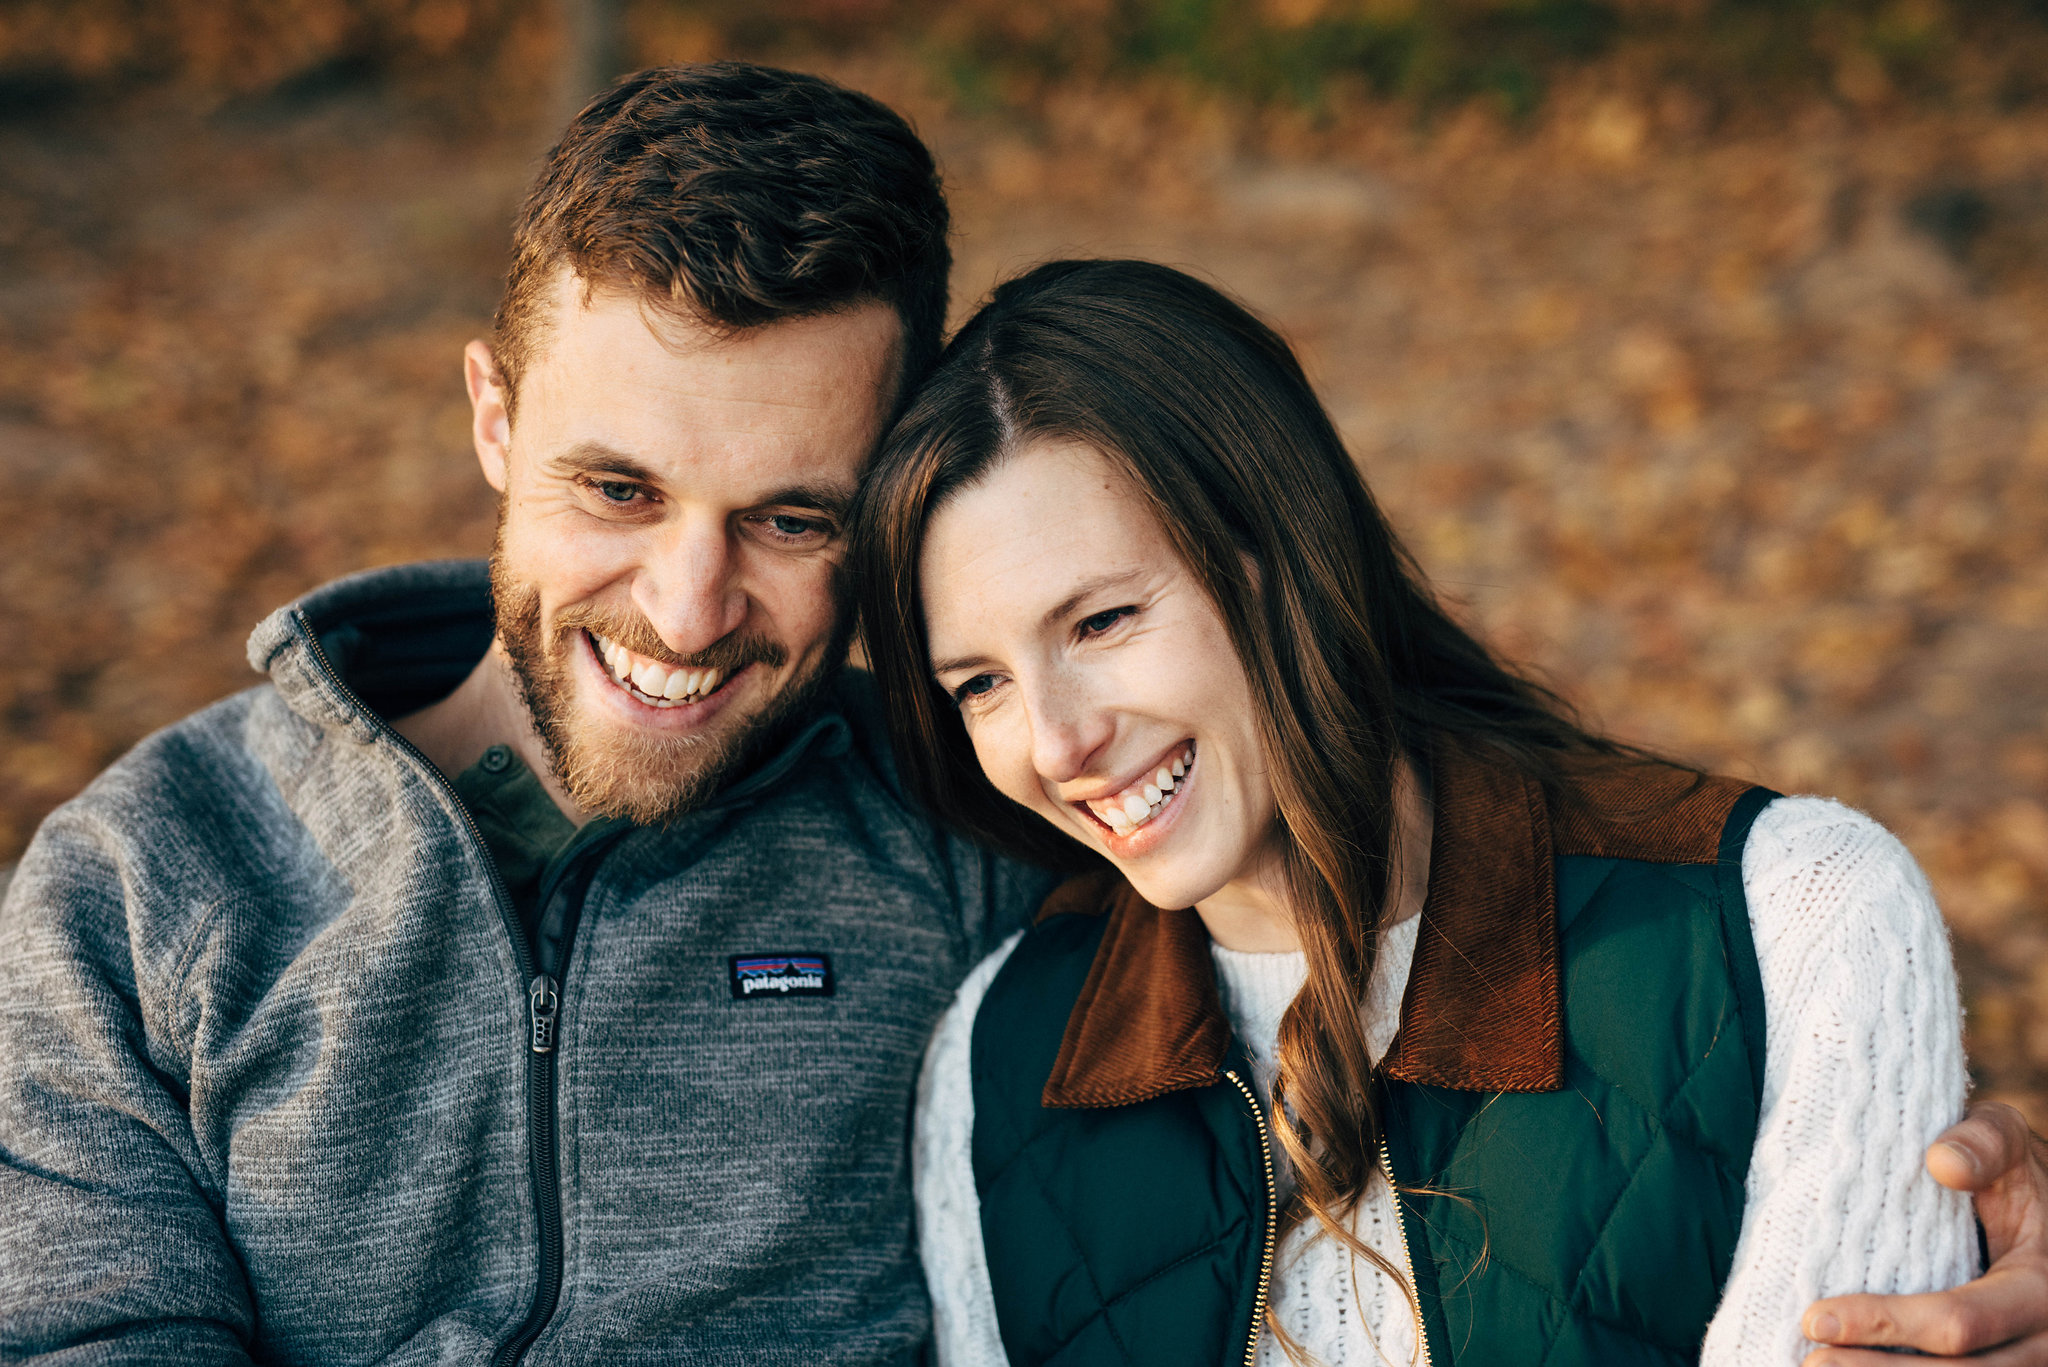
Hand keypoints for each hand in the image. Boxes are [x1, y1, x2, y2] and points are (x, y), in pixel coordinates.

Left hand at [1801, 1101, 2047, 1363]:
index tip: (1816, 1318)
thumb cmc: (2020, 1173)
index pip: (1959, 1321)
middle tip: (1809, 1361)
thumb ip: (1986, 1142)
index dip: (1886, 1324)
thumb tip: (1942, 1162)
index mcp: (2042, 1290)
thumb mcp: (2011, 1142)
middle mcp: (2044, 1343)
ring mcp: (2032, 1364)